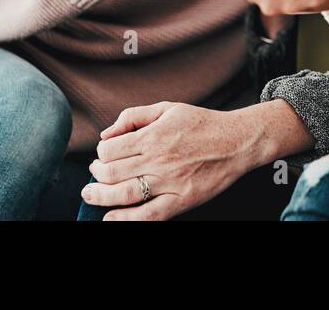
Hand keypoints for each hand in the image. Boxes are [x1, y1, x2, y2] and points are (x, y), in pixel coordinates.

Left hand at [83, 100, 307, 220]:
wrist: (237, 141)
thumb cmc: (202, 123)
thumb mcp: (168, 108)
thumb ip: (134, 116)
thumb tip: (107, 134)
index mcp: (154, 135)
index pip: (110, 149)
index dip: (100, 153)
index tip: (103, 155)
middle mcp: (159, 159)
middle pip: (112, 173)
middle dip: (96, 175)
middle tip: (94, 175)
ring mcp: (170, 182)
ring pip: (125, 194)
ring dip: (101, 197)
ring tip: (91, 195)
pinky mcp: (182, 200)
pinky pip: (149, 215)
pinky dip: (126, 220)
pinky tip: (111, 219)